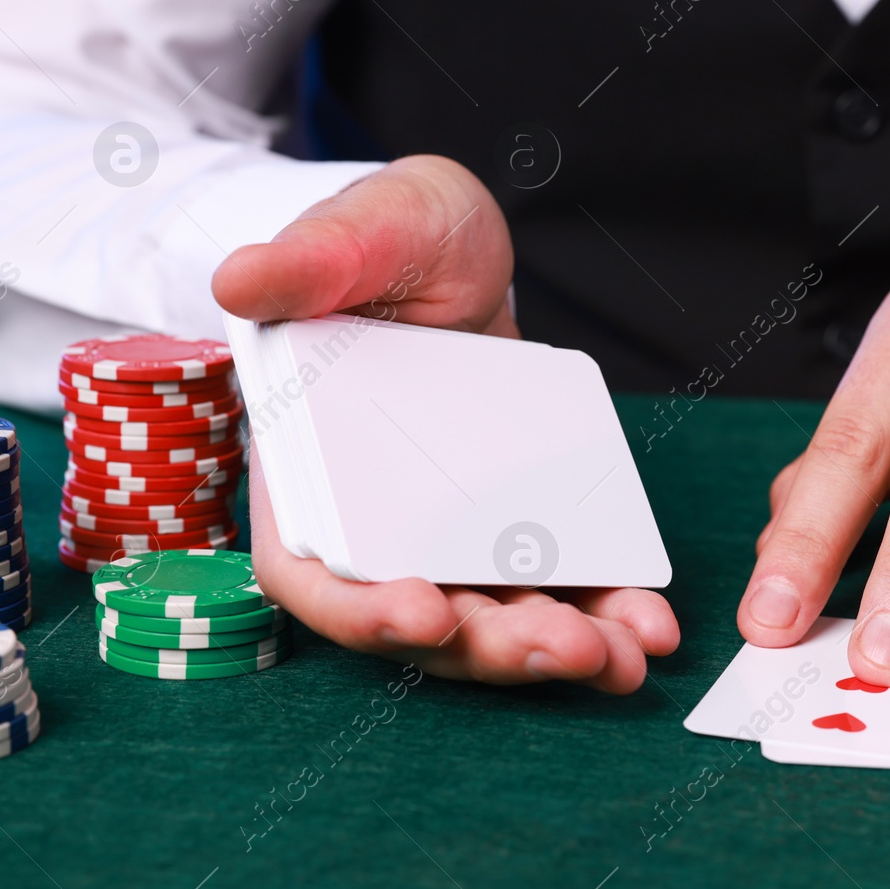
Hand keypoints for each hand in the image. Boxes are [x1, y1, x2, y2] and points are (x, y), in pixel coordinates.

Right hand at [213, 155, 679, 690]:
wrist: (460, 248)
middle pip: (421, 620)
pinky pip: (553, 580)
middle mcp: (376, 522)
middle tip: (568, 646)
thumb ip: (311, 259)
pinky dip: (599, 608)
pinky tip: (649, 624)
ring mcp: (450, 529)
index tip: (427, 615)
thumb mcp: (359, 231)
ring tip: (626, 658)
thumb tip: (240, 276)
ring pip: (493, 618)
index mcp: (310, 472)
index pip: (313, 574)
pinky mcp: (516, 520)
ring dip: (556, 651)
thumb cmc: (390, 238)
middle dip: (492, 646)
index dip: (361, 611)